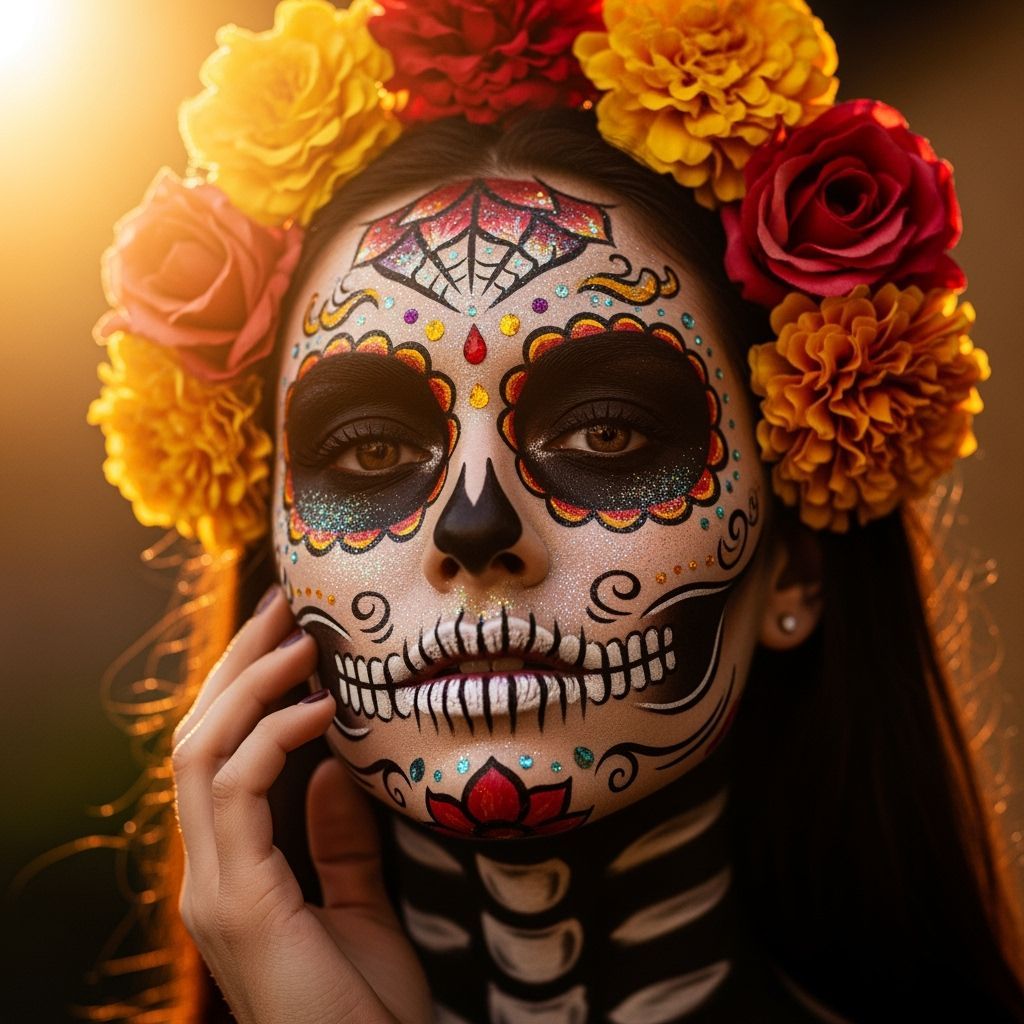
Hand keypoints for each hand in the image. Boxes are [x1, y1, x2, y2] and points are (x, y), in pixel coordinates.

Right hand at [172, 587, 433, 1023]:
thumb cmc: (365, 1009)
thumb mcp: (359, 907)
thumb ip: (339, 840)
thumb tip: (332, 767)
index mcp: (231, 873)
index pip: (216, 759)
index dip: (244, 692)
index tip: (289, 638)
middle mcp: (207, 875)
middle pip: (197, 740)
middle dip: (236, 668)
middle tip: (282, 609)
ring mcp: (212, 889)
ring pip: (199, 755)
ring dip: (248, 688)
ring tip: (299, 642)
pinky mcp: (236, 902)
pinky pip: (236, 792)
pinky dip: (270, 739)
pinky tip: (320, 711)